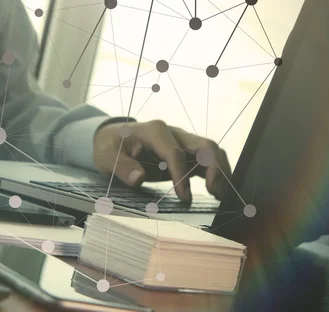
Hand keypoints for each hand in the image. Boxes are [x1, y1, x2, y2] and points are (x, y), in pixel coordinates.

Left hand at [93, 120, 231, 201]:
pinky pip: (207, 160)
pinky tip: (219, 192)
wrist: (113, 138)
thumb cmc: (110, 146)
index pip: (175, 152)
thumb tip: (137, 178)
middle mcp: (173, 133)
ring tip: (221, 195)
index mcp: (154, 131)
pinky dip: (217, 174)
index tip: (184, 197)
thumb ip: (121, 166)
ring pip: (211, 151)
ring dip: (221, 171)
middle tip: (215, 193)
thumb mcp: (107, 155)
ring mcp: (182, 142)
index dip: (182, 174)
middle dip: (215, 168)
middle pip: (204, 145)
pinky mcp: (185, 153)